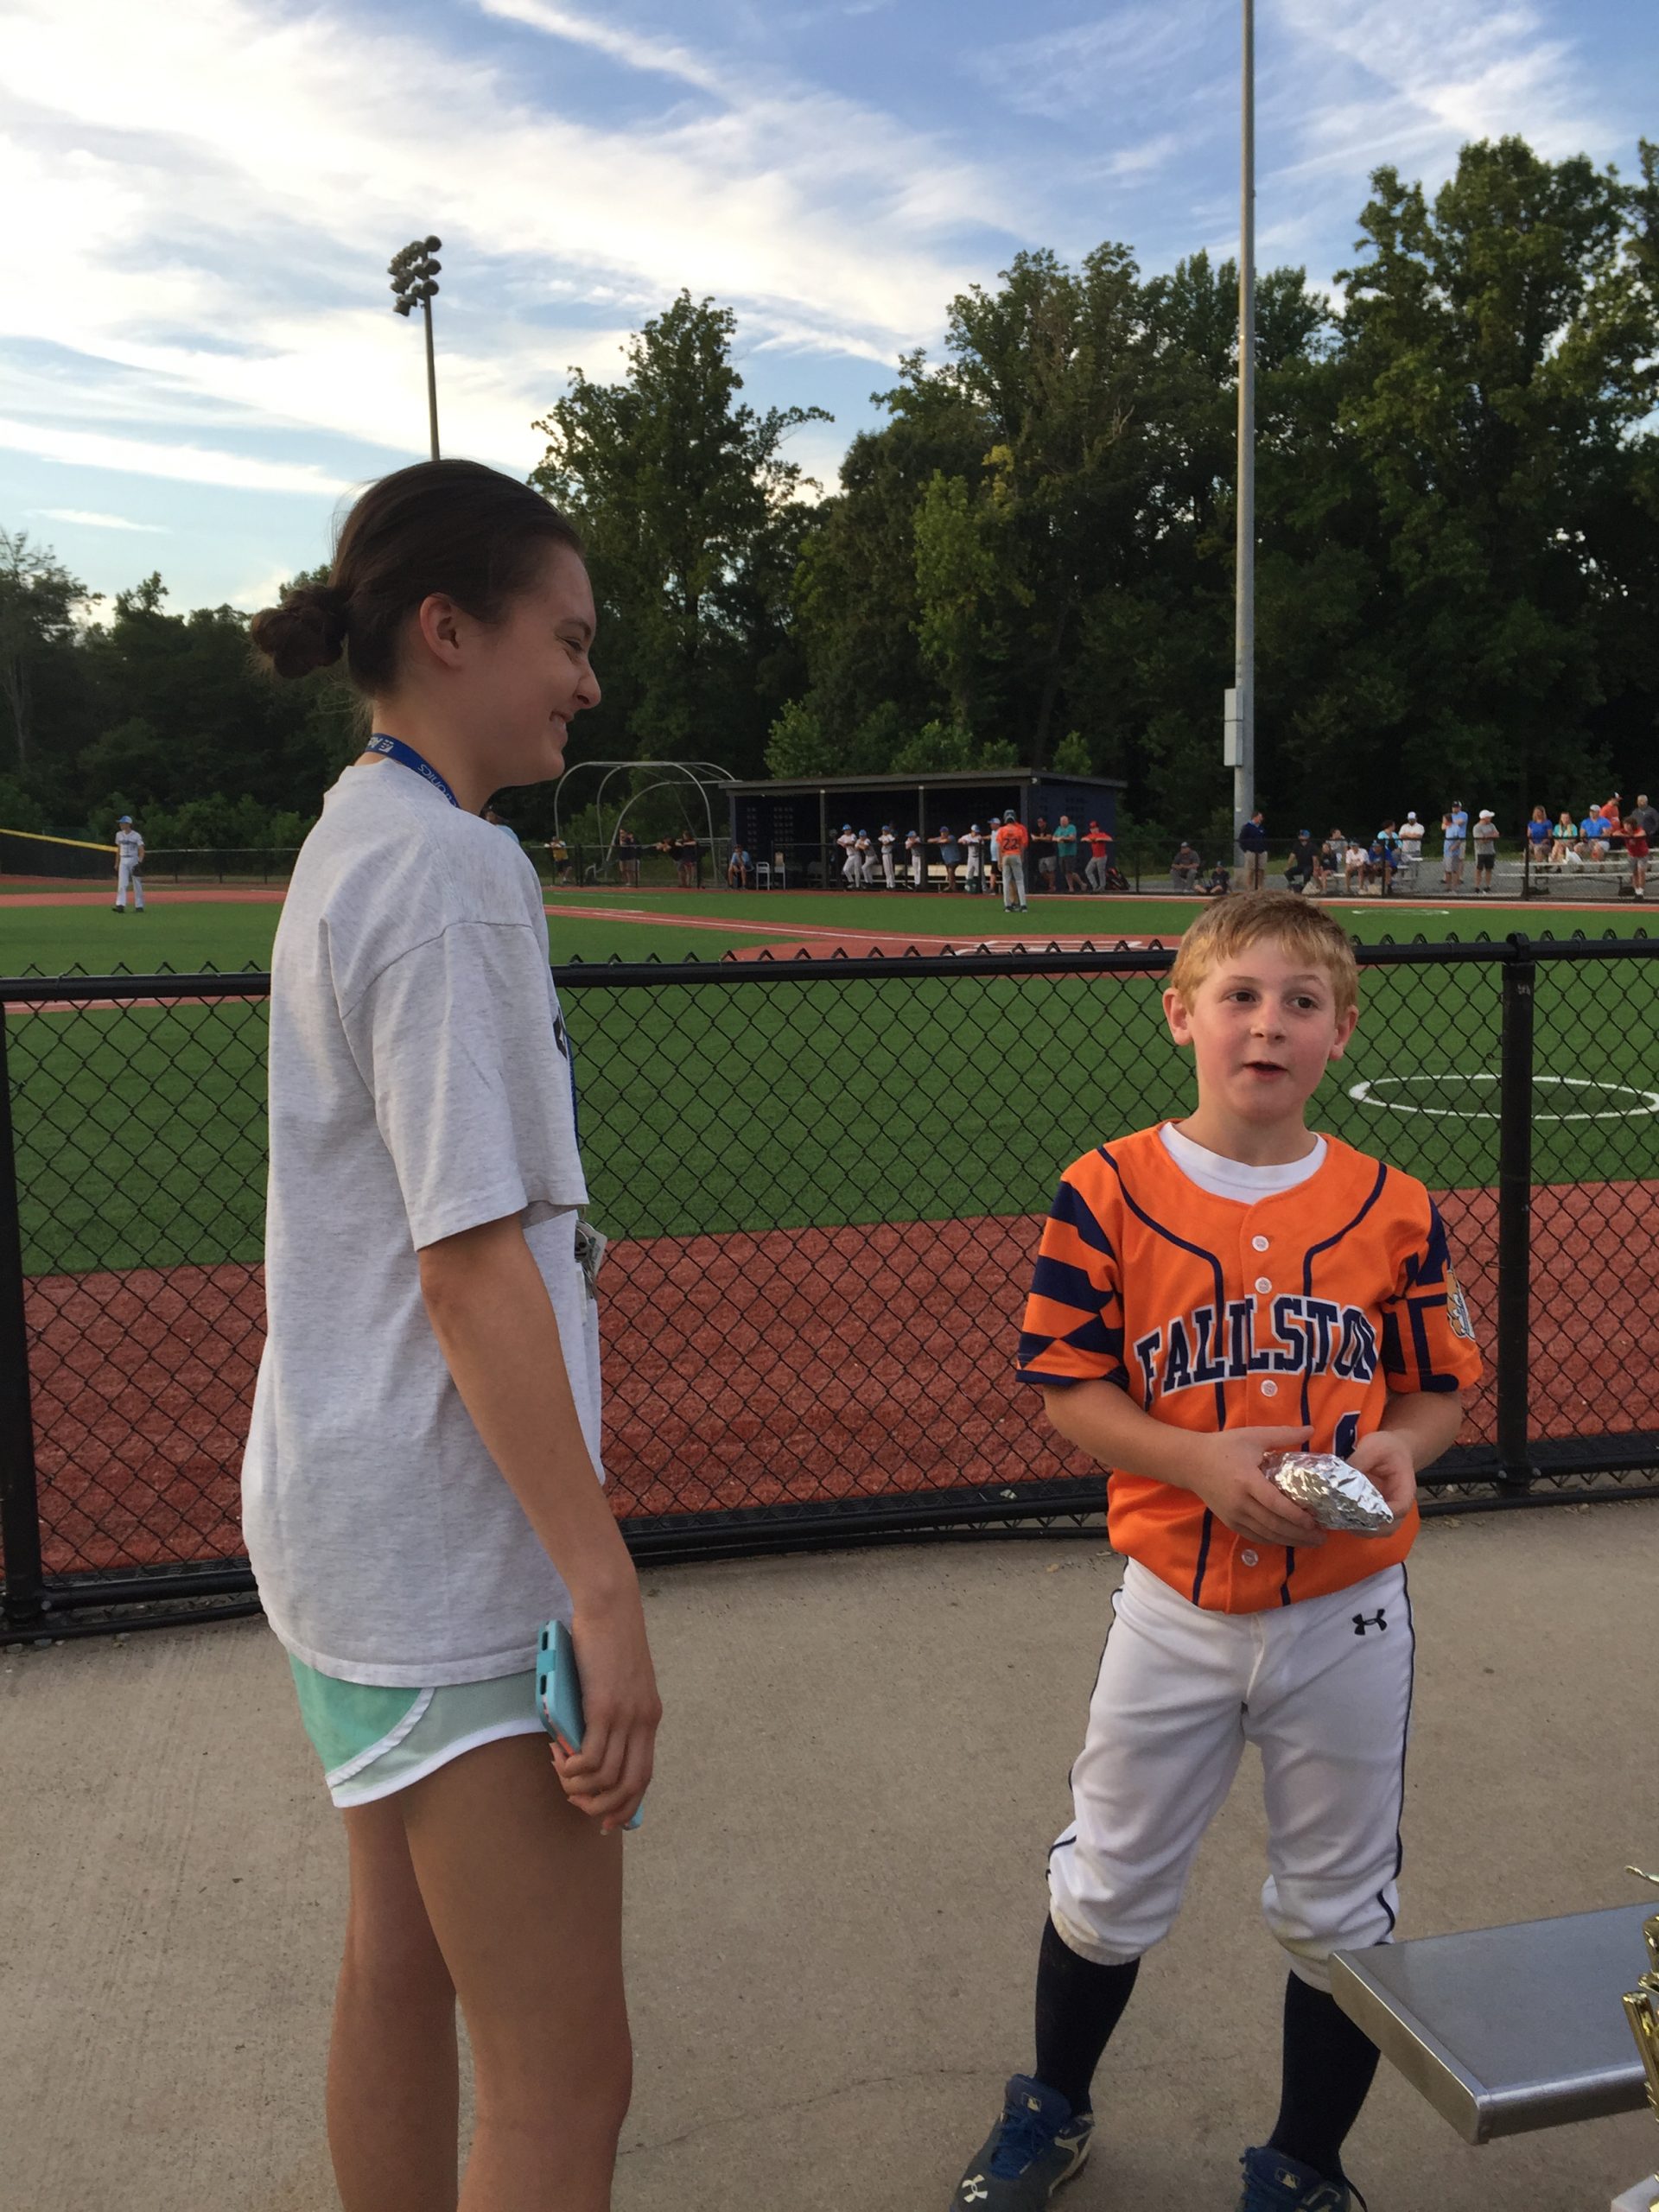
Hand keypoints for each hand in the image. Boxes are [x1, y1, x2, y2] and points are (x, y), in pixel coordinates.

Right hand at [549, 1590, 661, 1832]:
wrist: (610, 1605)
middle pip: (631, 1786)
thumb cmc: (605, 1638)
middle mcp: (643, 1722)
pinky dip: (573, 1768)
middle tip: (576, 1801)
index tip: (607, 1820)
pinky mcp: (605, 1708)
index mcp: (649, 1717)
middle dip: (603, 1808)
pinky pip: (591, 1758)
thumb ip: (607, 1712)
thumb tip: (581, 1744)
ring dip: (580, 1787)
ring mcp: (626, 1716)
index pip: (644, 1775)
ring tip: (561, 1772)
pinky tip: (559, 1757)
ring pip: (608, 1778)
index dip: (626, 1805)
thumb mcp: (614, 1682)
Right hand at [1185, 1426, 1325, 1548]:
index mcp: (1247, 1480)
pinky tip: (1287, 1540)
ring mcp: (1233, 1515)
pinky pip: (1255, 1536)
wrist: (1190, 1462)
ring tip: (1310, 1541)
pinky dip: (1273, 1541)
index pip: (1276, 1504)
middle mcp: (1240, 1502)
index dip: (1297, 1516)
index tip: (1315, 1521)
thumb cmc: (1224, 1447)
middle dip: (1300, 1534)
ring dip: (1290, 1541)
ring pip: (1266, 1535)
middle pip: (1274, 1525)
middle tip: (1321, 1537)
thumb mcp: (1253, 1436)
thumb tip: (1312, 1429)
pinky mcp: (1229, 1522)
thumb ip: (1283, 1434)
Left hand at [1347, 1428, 1417, 1521]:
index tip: (1361, 1513)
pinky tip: (1340, 1517)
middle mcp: (1398, 1504)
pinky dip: (1357, 1526)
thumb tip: (1340, 1478)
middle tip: (1344, 1521)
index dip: (1383, 1515)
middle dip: (1368, 1528)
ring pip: (1379, 1531)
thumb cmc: (1388, 1447)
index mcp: (1404, 1489)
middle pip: (1389, 1527)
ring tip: (1340, 1521)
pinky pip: (1370, 1525)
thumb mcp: (1374, 1446)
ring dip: (1361, 1530)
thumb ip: (1359, 1461)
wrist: (1393, 1448)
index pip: (1400, 1508)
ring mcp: (1387, 1510)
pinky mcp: (1376, 1511)